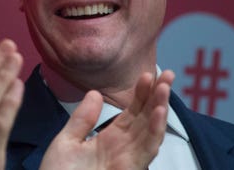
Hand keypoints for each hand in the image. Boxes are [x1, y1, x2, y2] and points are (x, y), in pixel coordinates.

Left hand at [40, 70, 174, 169]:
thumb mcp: (66, 142)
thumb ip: (82, 119)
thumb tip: (94, 92)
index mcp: (109, 140)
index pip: (131, 113)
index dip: (140, 94)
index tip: (146, 74)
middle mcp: (123, 149)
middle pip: (146, 119)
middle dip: (157, 96)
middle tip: (167, 74)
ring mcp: (129, 160)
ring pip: (151, 132)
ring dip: (160, 109)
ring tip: (165, 88)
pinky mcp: (130, 169)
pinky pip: (147, 149)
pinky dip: (155, 131)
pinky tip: (159, 112)